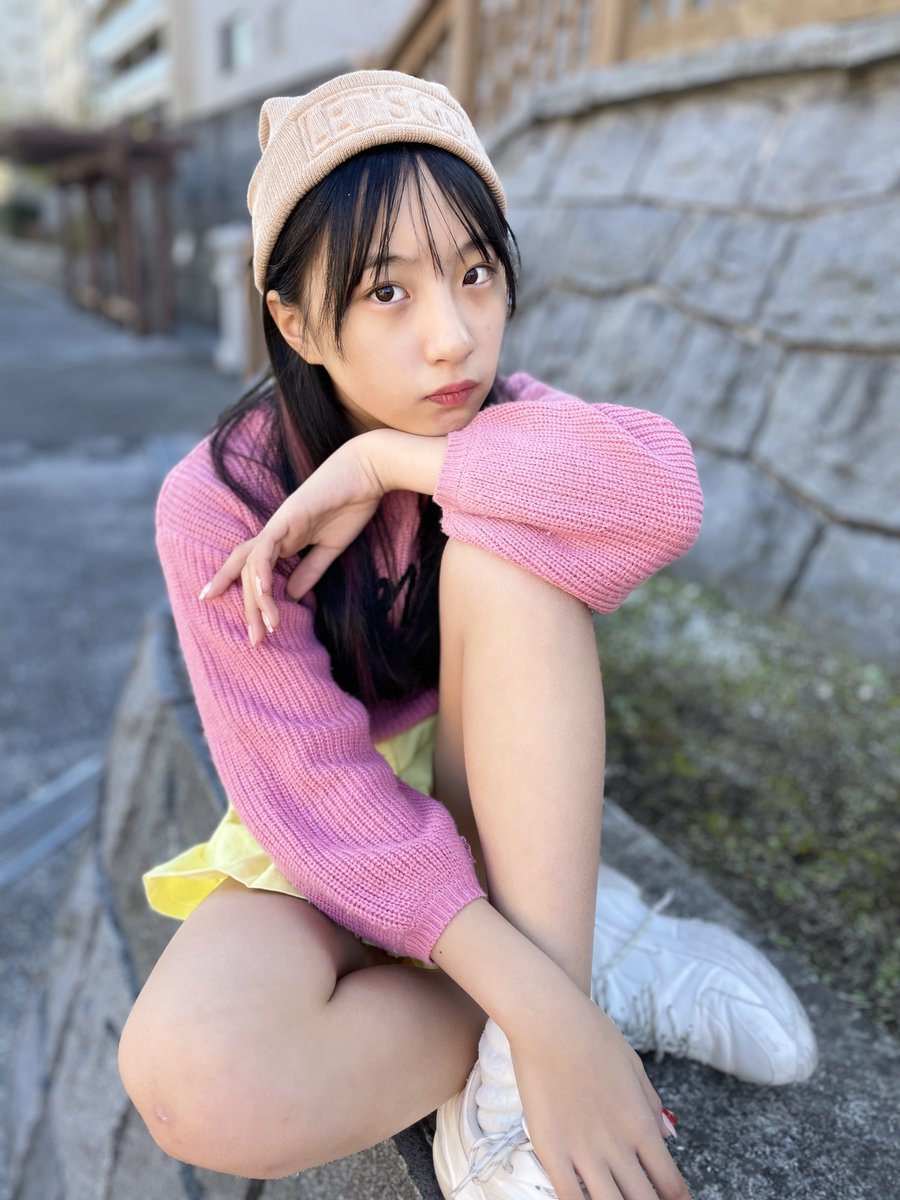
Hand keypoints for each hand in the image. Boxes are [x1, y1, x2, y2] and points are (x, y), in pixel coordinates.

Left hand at [200, 438, 384, 643]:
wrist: (367, 473)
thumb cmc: (352, 504)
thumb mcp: (331, 547)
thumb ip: (310, 570)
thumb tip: (291, 596)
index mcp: (284, 540)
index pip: (252, 569)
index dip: (240, 592)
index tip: (243, 623)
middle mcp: (274, 533)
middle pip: (247, 574)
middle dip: (248, 609)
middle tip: (255, 641)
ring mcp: (277, 524)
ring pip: (252, 566)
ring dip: (257, 599)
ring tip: (267, 627)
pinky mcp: (286, 517)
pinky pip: (265, 547)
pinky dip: (260, 570)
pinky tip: (262, 592)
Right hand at [509, 992, 688, 1199]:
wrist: (549, 1019)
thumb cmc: (592, 1034)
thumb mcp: (633, 1065)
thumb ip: (651, 1104)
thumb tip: (670, 1135)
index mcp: (642, 1125)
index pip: (670, 1183)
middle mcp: (618, 1145)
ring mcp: (583, 1151)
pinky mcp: (551, 1150)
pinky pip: (569, 1197)